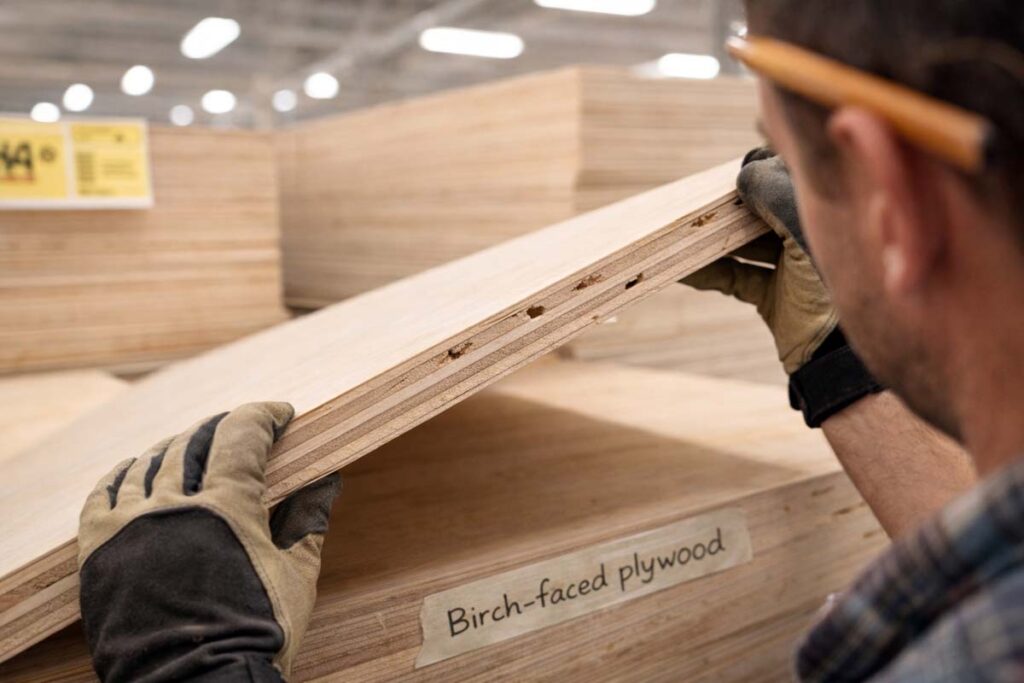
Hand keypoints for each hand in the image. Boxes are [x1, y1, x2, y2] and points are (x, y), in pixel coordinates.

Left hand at [78, 402, 340, 682]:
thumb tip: (328, 478)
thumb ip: (309, 518)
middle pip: (195, 441)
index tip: (280, 414)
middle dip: (223, 427)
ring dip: (175, 447)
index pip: (243, 434)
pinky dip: (122, 474)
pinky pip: (103, 494)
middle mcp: (175, 506)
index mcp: (228, 506)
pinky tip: (135, 468)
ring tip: (191, 447)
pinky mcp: (100, 551)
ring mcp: (133, 526)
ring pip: (150, 463)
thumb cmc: (257, 632)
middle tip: (240, 428)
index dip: (264, 415)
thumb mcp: (296, 574)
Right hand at [682, 147, 837, 373]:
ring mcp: (792, 269)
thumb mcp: (804, 233)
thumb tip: (745, 172)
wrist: (836, 359)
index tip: (739, 168)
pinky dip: (710, 273)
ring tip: (686, 228)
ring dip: (716, 237)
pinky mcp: (774, 298)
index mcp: (830, 218)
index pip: (793, 179)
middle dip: (735, 202)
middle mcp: (812, 239)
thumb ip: (777, 195)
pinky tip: (684, 268)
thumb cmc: (830, 289)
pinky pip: (736, 277)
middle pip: (765, 209)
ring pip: (746, 242)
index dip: (765, 168)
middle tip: (706, 195)